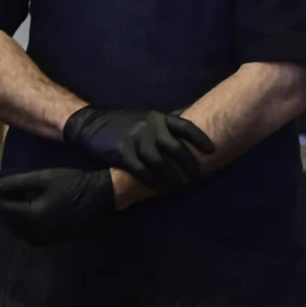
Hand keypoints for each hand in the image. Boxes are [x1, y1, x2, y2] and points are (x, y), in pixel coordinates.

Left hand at [0, 166, 116, 243]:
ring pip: (21, 233)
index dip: (1, 198)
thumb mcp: (44, 177)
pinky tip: (30, 220)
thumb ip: (19, 182)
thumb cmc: (72, 183)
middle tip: (7, 196)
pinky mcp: (56, 239)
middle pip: (11, 224)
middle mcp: (37, 231)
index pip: (6, 209)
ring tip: (16, 207)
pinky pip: (33, 238)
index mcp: (32, 215)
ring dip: (14, 221)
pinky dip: (26, 230)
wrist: (100, 197)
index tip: (2, 188)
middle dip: (5, 210)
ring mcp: (47, 237)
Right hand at [62, 106, 214, 190]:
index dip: (200, 139)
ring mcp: (136, 140)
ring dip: (173, 177)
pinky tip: (162, 189)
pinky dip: (154, 182)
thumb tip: (191, 127)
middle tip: (198, 176)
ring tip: (181, 186)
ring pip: (160, 162)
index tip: (212, 151)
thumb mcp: (146, 117)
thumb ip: (166, 124)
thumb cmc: (125, 123)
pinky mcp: (123, 153)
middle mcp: (149, 127)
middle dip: (189, 164)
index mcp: (158, 117)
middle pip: (176, 148)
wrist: (92, 125)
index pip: (185, 127)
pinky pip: (143, 171)